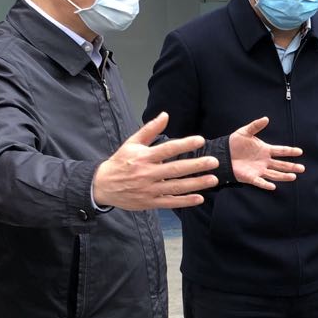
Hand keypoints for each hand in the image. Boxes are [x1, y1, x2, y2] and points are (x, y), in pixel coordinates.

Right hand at [93, 113, 219, 209]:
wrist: (103, 186)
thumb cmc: (120, 162)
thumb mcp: (132, 143)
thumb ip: (150, 129)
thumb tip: (165, 114)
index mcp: (144, 157)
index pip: (167, 149)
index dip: (185, 144)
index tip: (200, 140)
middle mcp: (148, 173)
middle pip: (175, 169)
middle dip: (196, 166)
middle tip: (214, 162)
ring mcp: (149, 189)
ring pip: (176, 187)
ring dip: (196, 184)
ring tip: (213, 179)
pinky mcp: (150, 202)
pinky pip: (170, 202)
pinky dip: (185, 201)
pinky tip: (199, 198)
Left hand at [229, 116, 304, 190]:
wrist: (223, 154)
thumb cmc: (234, 142)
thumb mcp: (245, 132)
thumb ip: (256, 126)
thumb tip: (266, 118)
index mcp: (265, 150)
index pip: (281, 151)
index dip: (290, 151)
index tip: (299, 152)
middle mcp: (265, 161)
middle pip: (281, 165)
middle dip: (292, 166)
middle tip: (302, 168)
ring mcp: (259, 170)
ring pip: (274, 174)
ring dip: (284, 176)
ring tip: (293, 177)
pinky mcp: (251, 177)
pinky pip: (260, 182)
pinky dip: (266, 185)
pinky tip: (273, 186)